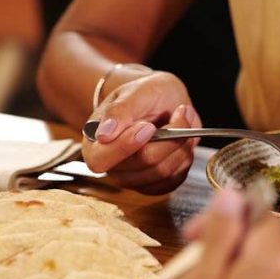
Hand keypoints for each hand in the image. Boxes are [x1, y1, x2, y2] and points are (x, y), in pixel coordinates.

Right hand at [82, 71, 201, 194]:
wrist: (162, 101)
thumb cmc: (143, 95)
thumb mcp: (132, 92)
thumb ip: (118, 111)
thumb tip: (103, 135)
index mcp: (94, 145)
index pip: (100, 160)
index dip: (126, 146)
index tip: (148, 126)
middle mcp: (112, 168)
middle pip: (143, 163)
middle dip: (168, 137)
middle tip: (178, 113)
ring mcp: (134, 179)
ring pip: (164, 171)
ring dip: (181, 144)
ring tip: (181, 122)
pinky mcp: (155, 185)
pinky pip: (175, 178)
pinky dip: (185, 156)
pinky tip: (182, 140)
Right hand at [164, 189, 279, 278]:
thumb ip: (220, 234)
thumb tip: (232, 195)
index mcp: (273, 260)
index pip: (256, 212)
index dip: (222, 218)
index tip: (191, 236)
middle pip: (255, 240)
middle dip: (217, 249)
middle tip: (183, 273)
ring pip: (253, 267)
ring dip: (220, 273)